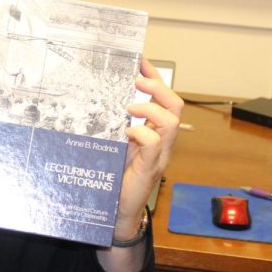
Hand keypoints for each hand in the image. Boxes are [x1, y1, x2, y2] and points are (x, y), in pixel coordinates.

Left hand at [115, 58, 183, 234]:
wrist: (115, 211)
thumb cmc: (113, 177)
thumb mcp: (113, 143)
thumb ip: (112, 124)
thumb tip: (95, 98)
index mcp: (153, 131)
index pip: (164, 98)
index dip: (155, 77)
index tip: (140, 61)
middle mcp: (161, 141)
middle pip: (175, 104)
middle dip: (158, 86)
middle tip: (137, 80)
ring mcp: (159, 154)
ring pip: (171, 121)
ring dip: (150, 108)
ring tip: (130, 106)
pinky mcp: (150, 168)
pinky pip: (155, 143)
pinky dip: (142, 132)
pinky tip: (127, 133)